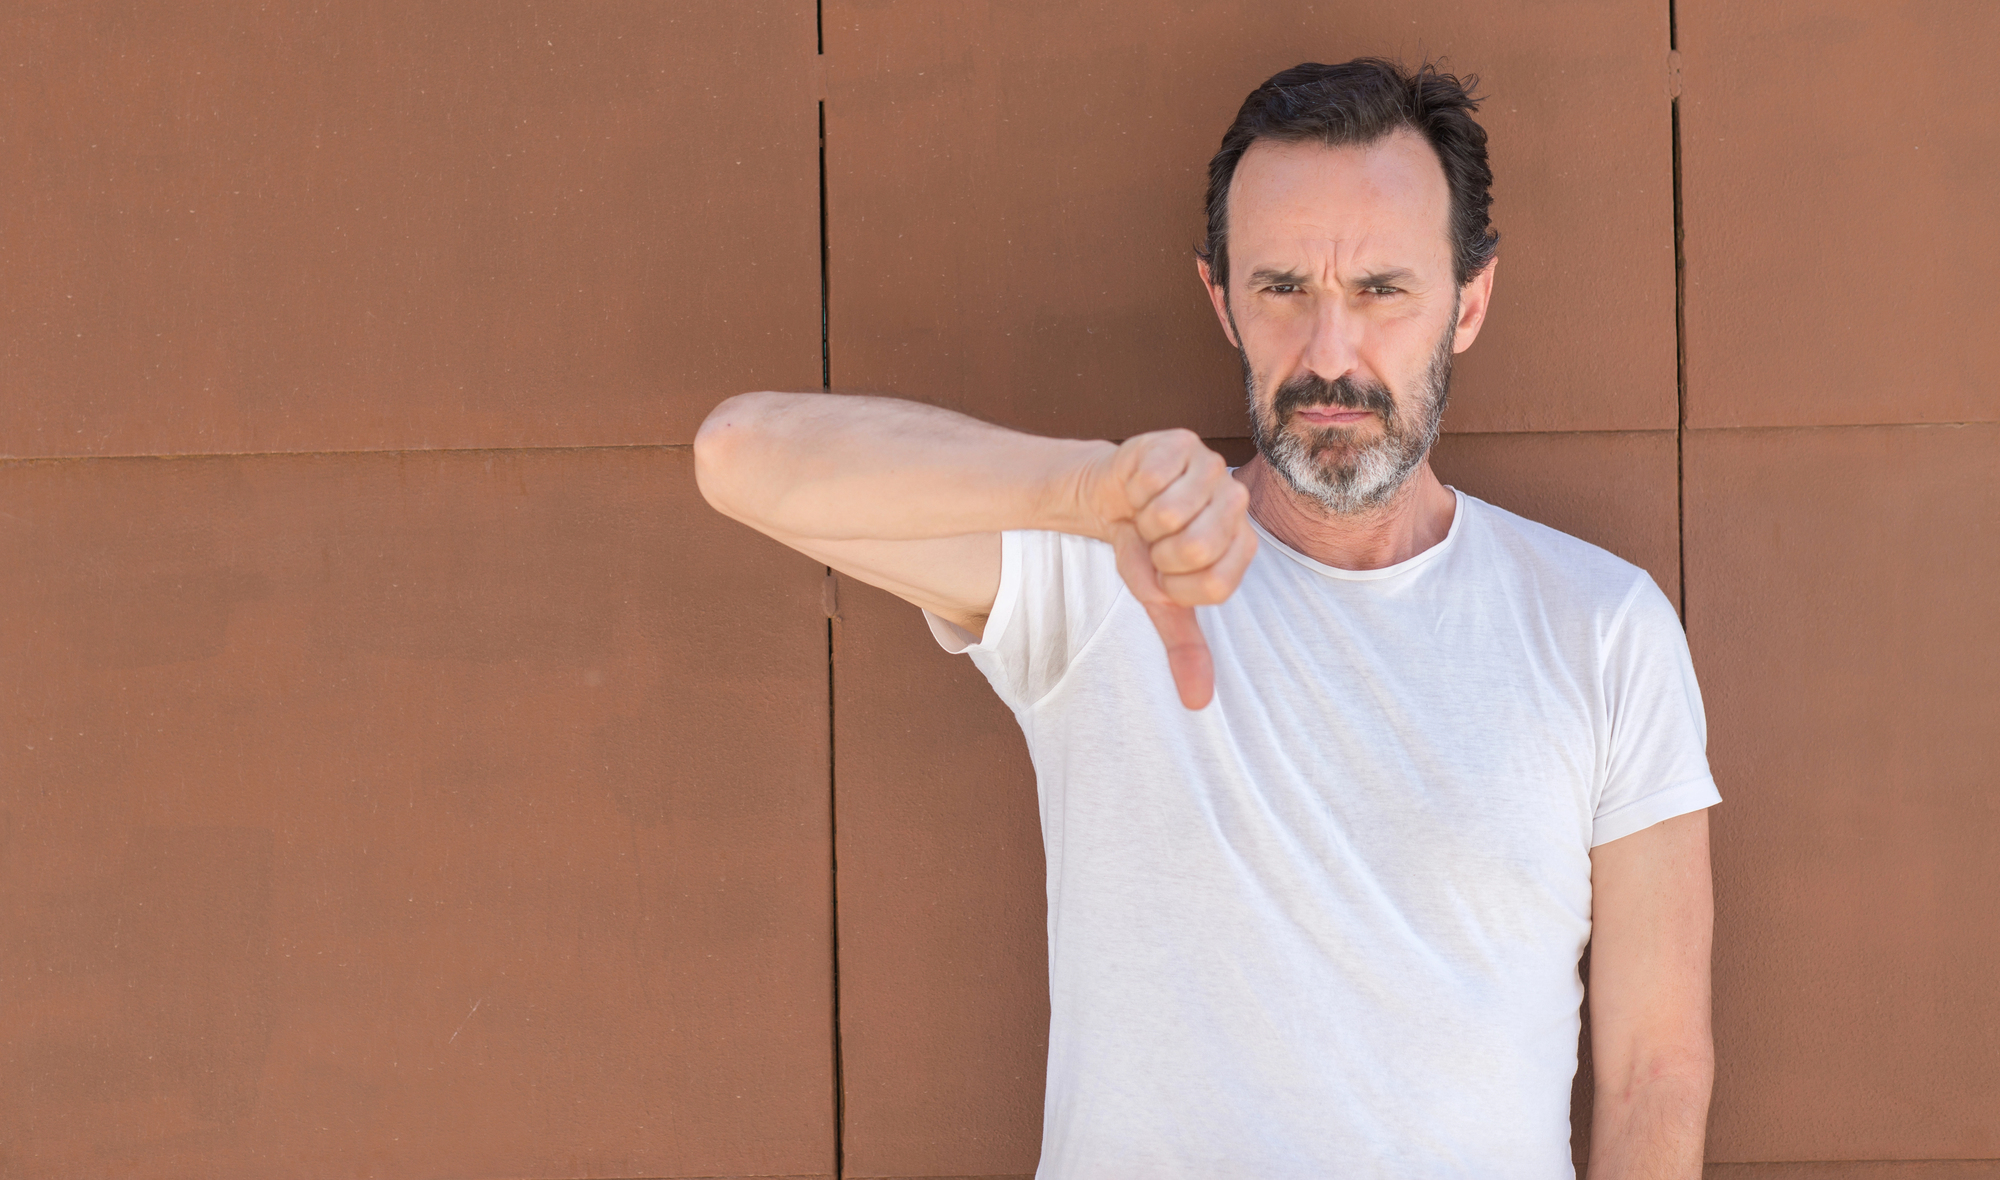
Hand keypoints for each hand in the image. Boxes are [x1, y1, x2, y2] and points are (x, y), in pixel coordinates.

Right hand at [1086, 429, 1257, 708]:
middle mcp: (1237, 503)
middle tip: (1154, 542)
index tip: (1166, 574)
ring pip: (1172, 513)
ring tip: (1147, 513)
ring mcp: (1212, 468)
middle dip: (1157, 554)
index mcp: (1241, 545)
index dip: (1176, 586)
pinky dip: (1133, 490)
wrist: (1110, 497)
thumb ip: (1185, 647)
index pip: (1216, 585)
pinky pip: (1152, 479)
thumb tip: (1198, 703)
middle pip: (1197, 548)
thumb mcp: (1161, 601)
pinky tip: (1139, 486)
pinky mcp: (1182, 442)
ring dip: (1143, 519)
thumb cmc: (1144, 547)